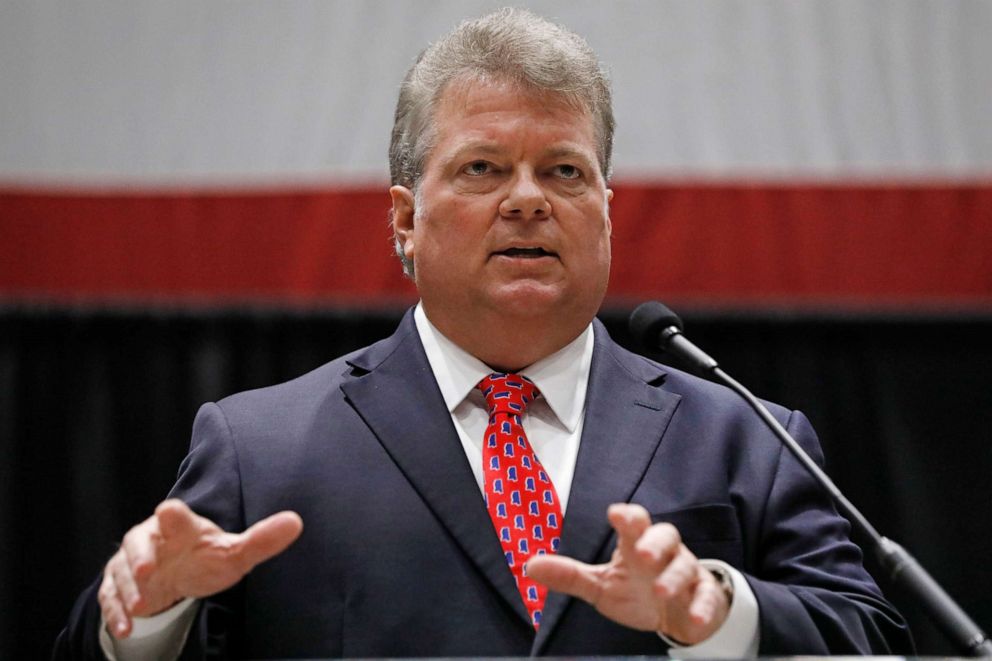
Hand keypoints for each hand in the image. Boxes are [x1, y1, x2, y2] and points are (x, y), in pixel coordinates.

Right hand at [98, 498, 302, 638]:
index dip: (172, 515)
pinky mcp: (117, 586)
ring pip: (123, 571)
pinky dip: (117, 613)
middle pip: (138, 541)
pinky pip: (111, 598)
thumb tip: (296, 522)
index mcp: (180, 527)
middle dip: (141, 555)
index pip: (175, 515)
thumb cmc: (205, 557)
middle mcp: (151, 540)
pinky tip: (127, 628)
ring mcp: (131, 564)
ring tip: (141, 605)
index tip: (168, 513)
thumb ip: (262, 539)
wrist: (178, 574)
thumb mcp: (235, 552)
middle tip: (148, 570)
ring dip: (130, 588)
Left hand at [526, 503, 729, 644]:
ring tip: (660, 591)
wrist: (678, 614)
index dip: (627, 516)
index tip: (616, 514)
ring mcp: (687, 573)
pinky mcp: (704, 596)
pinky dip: (702, 607)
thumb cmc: (639, 591)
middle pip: (666, 536)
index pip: (635, 522)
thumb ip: (570, 575)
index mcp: (638, 544)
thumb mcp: (602, 585)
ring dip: (674, 578)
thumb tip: (531, 565)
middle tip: (641, 554)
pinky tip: (693, 618)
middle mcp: (665, 553)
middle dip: (654, 543)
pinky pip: (707, 597)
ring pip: (685, 567)